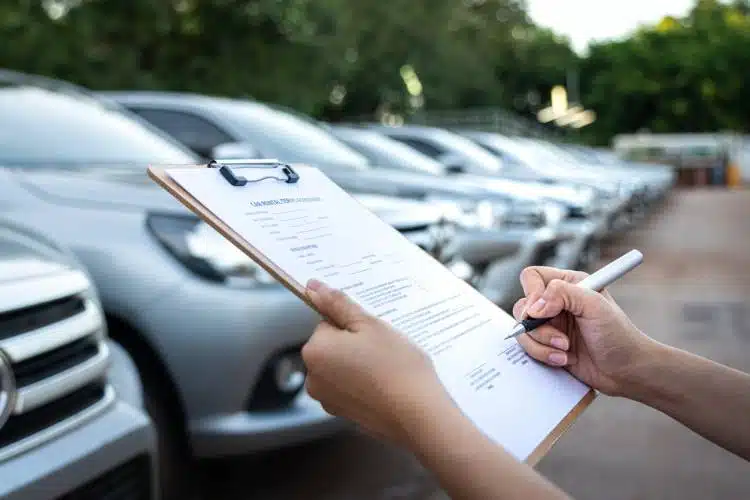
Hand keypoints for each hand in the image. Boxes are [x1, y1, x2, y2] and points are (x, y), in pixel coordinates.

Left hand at [302, 279, 452, 444]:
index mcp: (315, 350)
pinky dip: (364, 383)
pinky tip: (384, 385)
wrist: (419, 414)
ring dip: (360, 363)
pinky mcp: (342, 413)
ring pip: (342, 366)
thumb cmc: (397, 367)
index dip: (353, 325)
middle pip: (333, 346)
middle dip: (355, 344)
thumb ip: (338, 304)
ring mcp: (327, 398)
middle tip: (383, 350)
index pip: (328, 323)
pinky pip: (350, 387)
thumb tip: (313, 288)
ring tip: (386, 368)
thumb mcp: (370, 325)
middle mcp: (313, 377)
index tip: (373, 333)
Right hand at [513, 266, 655, 395]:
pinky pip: (528, 347)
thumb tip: (533, 306)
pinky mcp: (547, 345)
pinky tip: (563, 359)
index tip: (542, 311)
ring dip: (541, 344)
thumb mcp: (595, 305)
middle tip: (561, 338)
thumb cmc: (619, 336)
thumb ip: (562, 294)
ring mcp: (550, 325)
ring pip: (523, 329)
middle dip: (538, 327)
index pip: (532, 277)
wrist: (626, 371)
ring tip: (565, 350)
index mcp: (569, 284)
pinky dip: (542, 355)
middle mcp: (556, 303)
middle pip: (522, 306)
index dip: (532, 293)